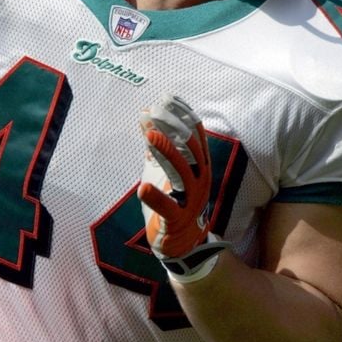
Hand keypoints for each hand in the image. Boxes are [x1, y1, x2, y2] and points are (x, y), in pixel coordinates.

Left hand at [138, 94, 226, 281]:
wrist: (182, 244)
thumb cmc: (172, 201)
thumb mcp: (161, 169)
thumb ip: (155, 144)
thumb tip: (145, 115)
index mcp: (198, 166)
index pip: (195, 135)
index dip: (182, 115)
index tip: (166, 98)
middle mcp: (199, 180)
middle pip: (191, 149)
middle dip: (173, 128)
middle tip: (154, 112)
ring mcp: (191, 200)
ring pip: (182, 174)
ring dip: (166, 154)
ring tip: (149, 137)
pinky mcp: (177, 219)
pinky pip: (169, 208)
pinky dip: (156, 198)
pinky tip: (143, 188)